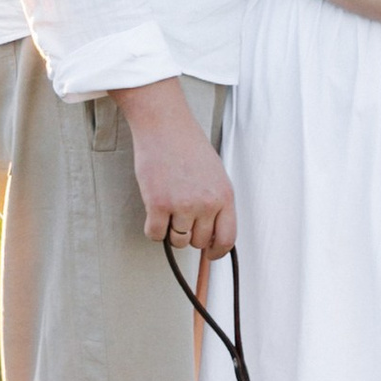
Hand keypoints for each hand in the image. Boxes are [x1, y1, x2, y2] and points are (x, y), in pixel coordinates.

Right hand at [117, 75, 236, 259]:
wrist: (164, 125)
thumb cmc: (189, 146)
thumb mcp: (215, 174)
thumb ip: (217, 203)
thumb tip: (213, 235)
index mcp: (225, 195)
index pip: (227, 239)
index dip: (217, 252)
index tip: (210, 254)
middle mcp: (206, 203)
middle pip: (199, 242)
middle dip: (190, 235)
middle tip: (181, 216)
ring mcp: (182, 205)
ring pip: (177, 241)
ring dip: (171, 231)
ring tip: (168, 207)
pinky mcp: (158, 205)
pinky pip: (155, 235)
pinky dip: (152, 228)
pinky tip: (153, 211)